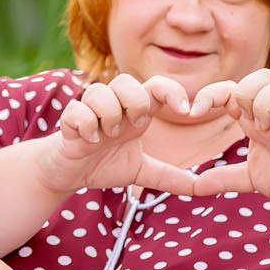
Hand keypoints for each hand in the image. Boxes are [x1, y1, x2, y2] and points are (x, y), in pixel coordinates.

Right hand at [37, 74, 202, 195]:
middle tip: (134, 127)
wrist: (68, 174)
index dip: (173, 91)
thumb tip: (201, 188)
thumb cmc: (103, 165)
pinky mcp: (68, 121)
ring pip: (100, 91)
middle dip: (135, 102)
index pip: (156, 86)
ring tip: (107, 137)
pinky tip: (90, 141)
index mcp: (134, 113)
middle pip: (126, 80)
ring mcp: (89, 111)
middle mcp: (113, 106)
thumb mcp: (142, 171)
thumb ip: (169, 177)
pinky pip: (77, 110)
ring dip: (109, 115)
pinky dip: (87, 126)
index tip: (186, 111)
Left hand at [189, 70, 269, 215]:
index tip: (192, 113)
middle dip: (245, 96)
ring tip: (269, 134)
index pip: (232, 87)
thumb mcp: (248, 178)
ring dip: (267, 109)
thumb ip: (223, 179)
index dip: (210, 94)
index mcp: (255, 119)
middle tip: (248, 125)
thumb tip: (193, 186)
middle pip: (259, 76)